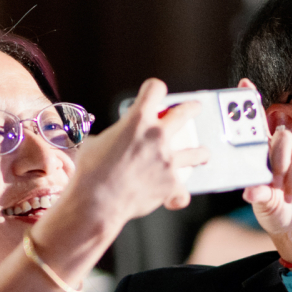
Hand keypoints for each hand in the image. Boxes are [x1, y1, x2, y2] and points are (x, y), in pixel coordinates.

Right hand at [53, 78, 209, 233]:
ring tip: (202, 154)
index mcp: (137, 121)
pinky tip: (174, 198)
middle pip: (185, 113)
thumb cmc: (90, 173)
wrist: (96, 202)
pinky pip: (183, 193)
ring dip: (201, 153)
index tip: (155, 93)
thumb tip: (107, 141)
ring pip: (197, 153)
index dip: (154, 89)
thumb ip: (108, 137)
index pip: (155, 89)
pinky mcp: (172, 184)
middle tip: (194, 108)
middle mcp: (157, 137)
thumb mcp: (94, 143)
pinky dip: (178, 196)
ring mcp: (168, 161)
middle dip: (192, 108)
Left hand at [244, 122, 291, 264]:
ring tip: (289, 198)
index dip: (263, 137)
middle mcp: (289, 153)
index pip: (266, 135)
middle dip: (280, 160)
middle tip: (276, 183)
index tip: (260, 152)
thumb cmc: (278, 213)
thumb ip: (258, 194)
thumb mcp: (263, 204)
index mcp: (270, 156)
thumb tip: (249, 191)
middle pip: (285, 136)